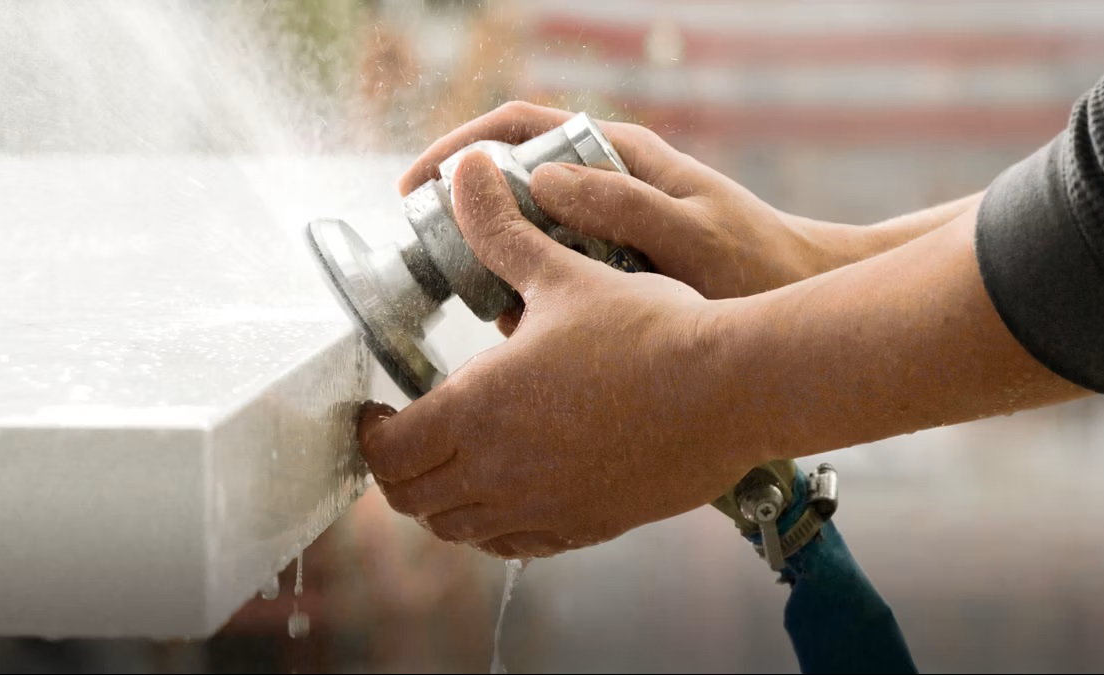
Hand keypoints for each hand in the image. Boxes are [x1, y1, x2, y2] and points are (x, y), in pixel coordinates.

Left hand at [363, 151, 766, 559]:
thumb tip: (463, 170)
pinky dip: (498, 525)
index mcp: (480, 410)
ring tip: (456, 460)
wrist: (732, 389)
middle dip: (398, 469)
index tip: (378, 410)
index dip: (370, 433)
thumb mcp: (564, 273)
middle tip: (408, 434)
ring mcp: (546, 508)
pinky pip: (519, 544)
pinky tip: (515, 491)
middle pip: (412, 499)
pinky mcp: (589, 526)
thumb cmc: (649, 329)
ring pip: (460, 529)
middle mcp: (501, 474)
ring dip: (443, 499)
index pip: (389, 450)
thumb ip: (500, 230)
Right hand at [397, 101, 856, 303]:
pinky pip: (555, 288)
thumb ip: (623, 205)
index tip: (415, 187)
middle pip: (512, 186)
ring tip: (503, 323)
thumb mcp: (692, 238)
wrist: (806, 309)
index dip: (458, 150)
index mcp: (622, 158)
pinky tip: (538, 353)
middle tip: (442, 272)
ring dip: (504, 280)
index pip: (520, 128)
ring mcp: (609, 234)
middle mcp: (609, 188)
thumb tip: (538, 180)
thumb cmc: (761, 269)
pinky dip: (536, 313)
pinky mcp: (614, 279)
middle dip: (470, 225)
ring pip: (529, 244)